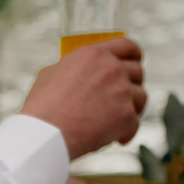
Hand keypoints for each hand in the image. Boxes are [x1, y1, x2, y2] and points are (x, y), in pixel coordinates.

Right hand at [21, 38, 147, 159]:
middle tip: (123, 98)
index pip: (127, 45)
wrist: (46, 133)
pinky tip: (115, 138)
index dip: (133, 56)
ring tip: (117, 120)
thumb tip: (76, 72)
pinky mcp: (126, 115)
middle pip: (138, 72)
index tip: (133, 64)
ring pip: (141, 97)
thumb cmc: (42, 107)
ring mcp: (121, 91)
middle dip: (132, 85)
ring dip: (132, 109)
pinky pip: (135, 123)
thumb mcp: (51, 74)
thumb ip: (71, 68)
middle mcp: (111, 68)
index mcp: (94, 54)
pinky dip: (126, 133)